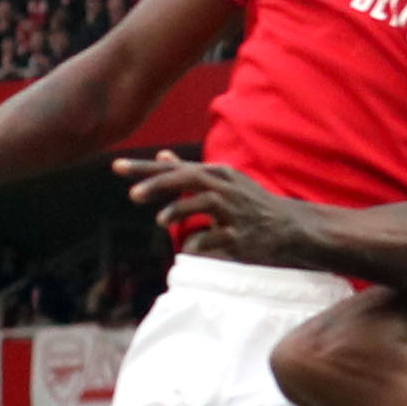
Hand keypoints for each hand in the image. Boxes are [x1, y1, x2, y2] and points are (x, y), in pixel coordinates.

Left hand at [122, 154, 328, 267]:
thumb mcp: (222, 182)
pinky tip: (187, 249)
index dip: (145, 168)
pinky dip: (201, 242)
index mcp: (217, 175)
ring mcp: (236, 211)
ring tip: (160, 222)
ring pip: (204, 204)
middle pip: (188, 179)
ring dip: (180, 211)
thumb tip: (160, 156)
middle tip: (132, 194)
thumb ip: (188, 171)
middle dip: (159, 185)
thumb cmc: (250, 204)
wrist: (291, 227)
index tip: (115, 167)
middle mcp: (225, 188)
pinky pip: (218, 238)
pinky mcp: (243, 236)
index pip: (175, 168)